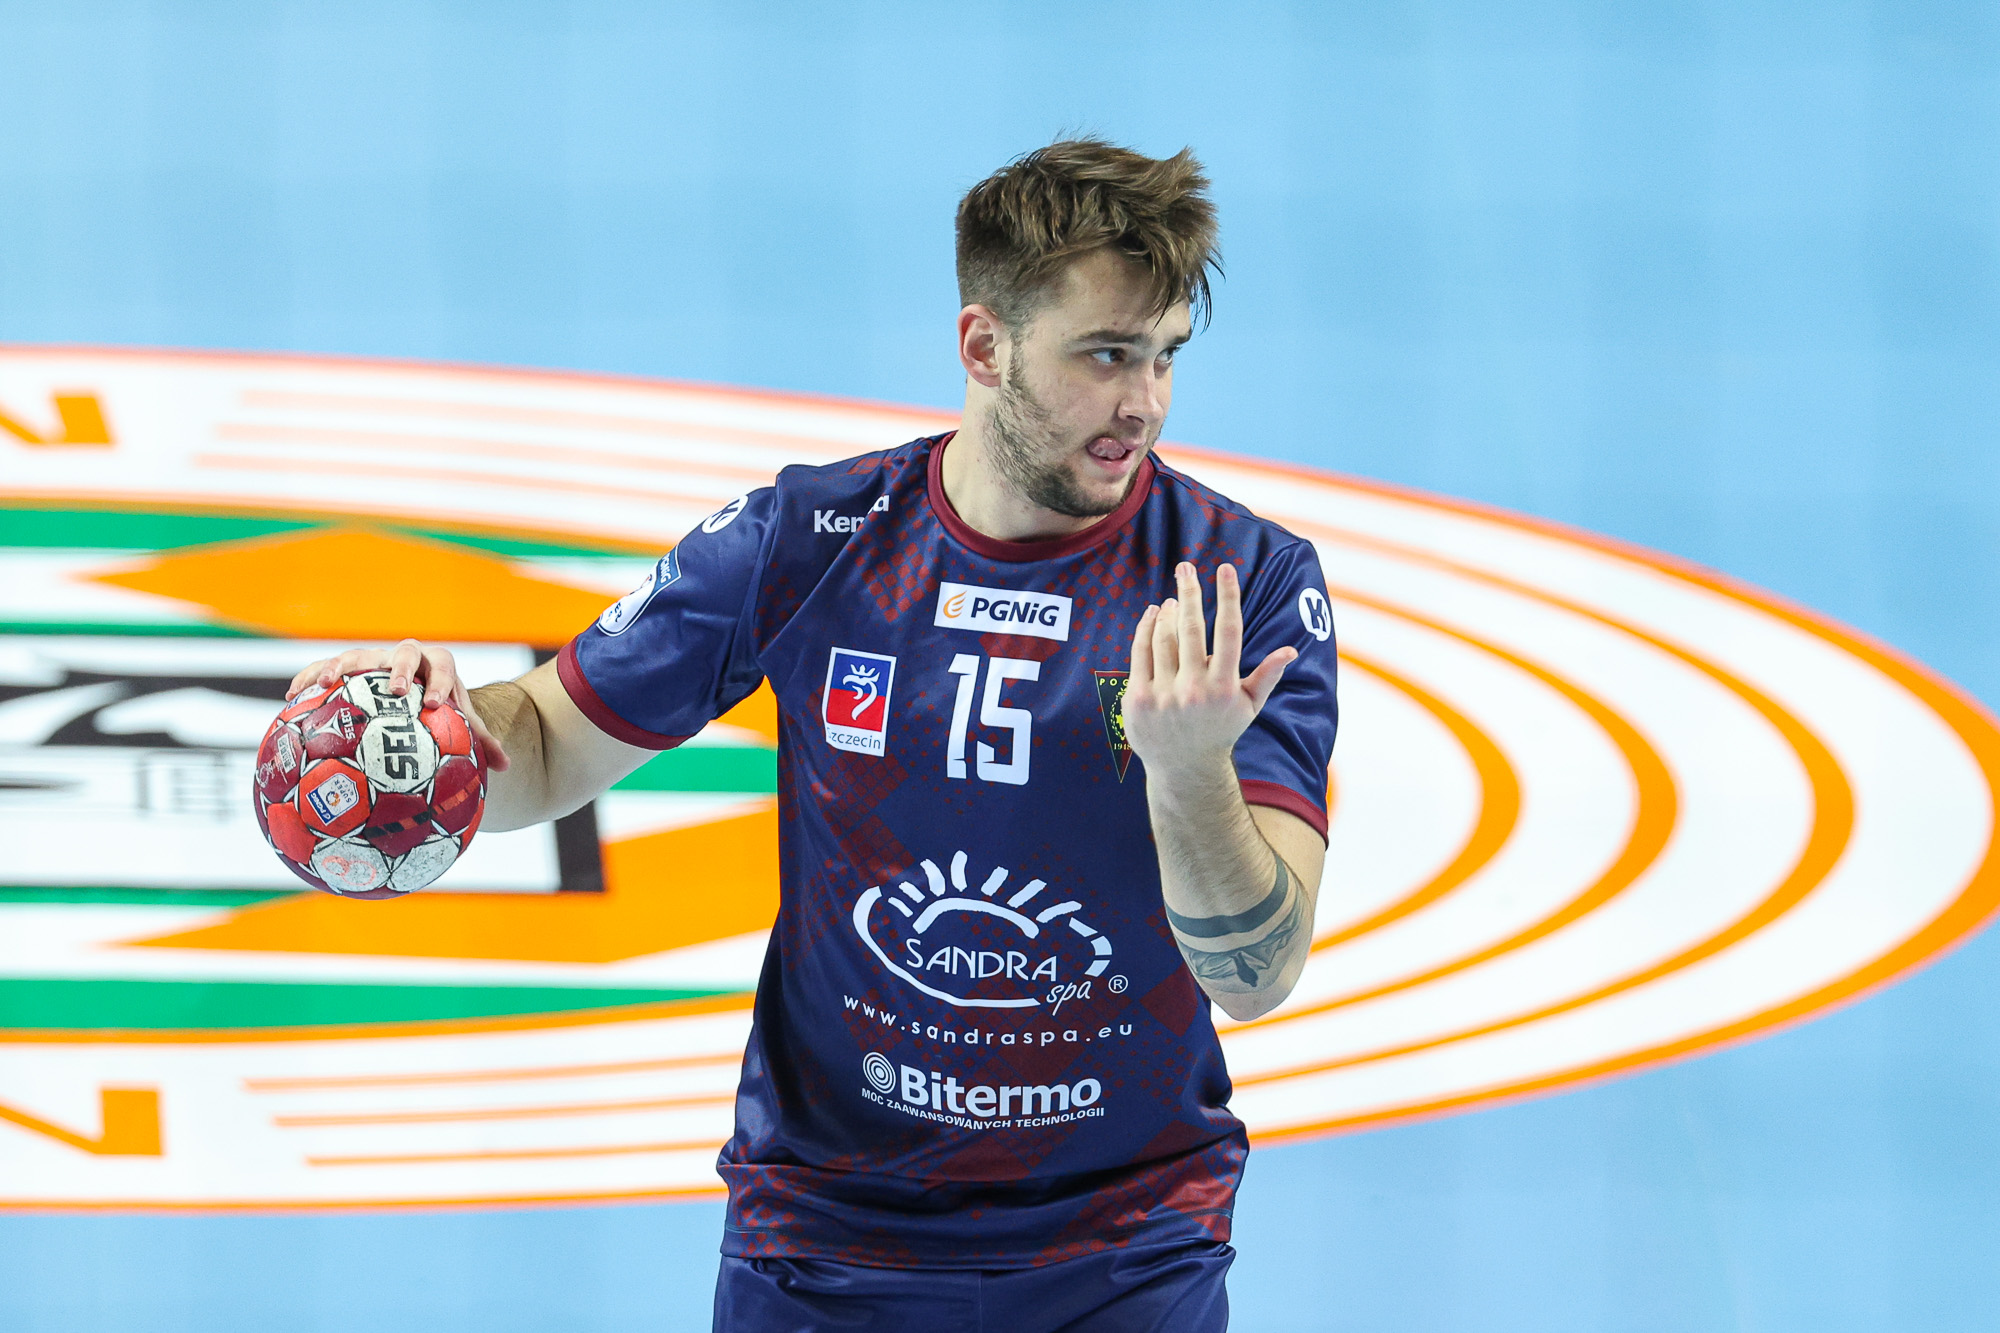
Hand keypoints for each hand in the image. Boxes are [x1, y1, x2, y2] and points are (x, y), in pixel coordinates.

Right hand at [285, 639, 509, 770]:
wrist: (416, 690)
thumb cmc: (441, 710)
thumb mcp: (459, 721)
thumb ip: (480, 740)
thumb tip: (506, 766)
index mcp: (438, 667)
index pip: (442, 667)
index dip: (438, 682)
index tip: (432, 703)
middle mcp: (406, 658)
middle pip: (403, 654)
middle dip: (396, 669)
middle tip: (391, 690)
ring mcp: (375, 659)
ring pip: (358, 655)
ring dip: (341, 665)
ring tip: (324, 683)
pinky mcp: (349, 667)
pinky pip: (326, 667)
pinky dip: (310, 676)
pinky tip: (292, 696)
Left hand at [1121, 562, 1295, 778]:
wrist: (1183, 769)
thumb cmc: (1220, 731)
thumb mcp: (1248, 707)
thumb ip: (1267, 676)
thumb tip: (1291, 650)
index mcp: (1224, 687)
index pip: (1229, 631)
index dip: (1228, 596)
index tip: (1226, 569)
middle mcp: (1194, 689)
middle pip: (1191, 627)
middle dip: (1189, 591)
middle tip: (1186, 567)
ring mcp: (1164, 694)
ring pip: (1164, 636)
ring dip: (1168, 610)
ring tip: (1173, 596)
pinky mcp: (1138, 698)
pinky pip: (1140, 652)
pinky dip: (1146, 628)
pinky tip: (1153, 613)